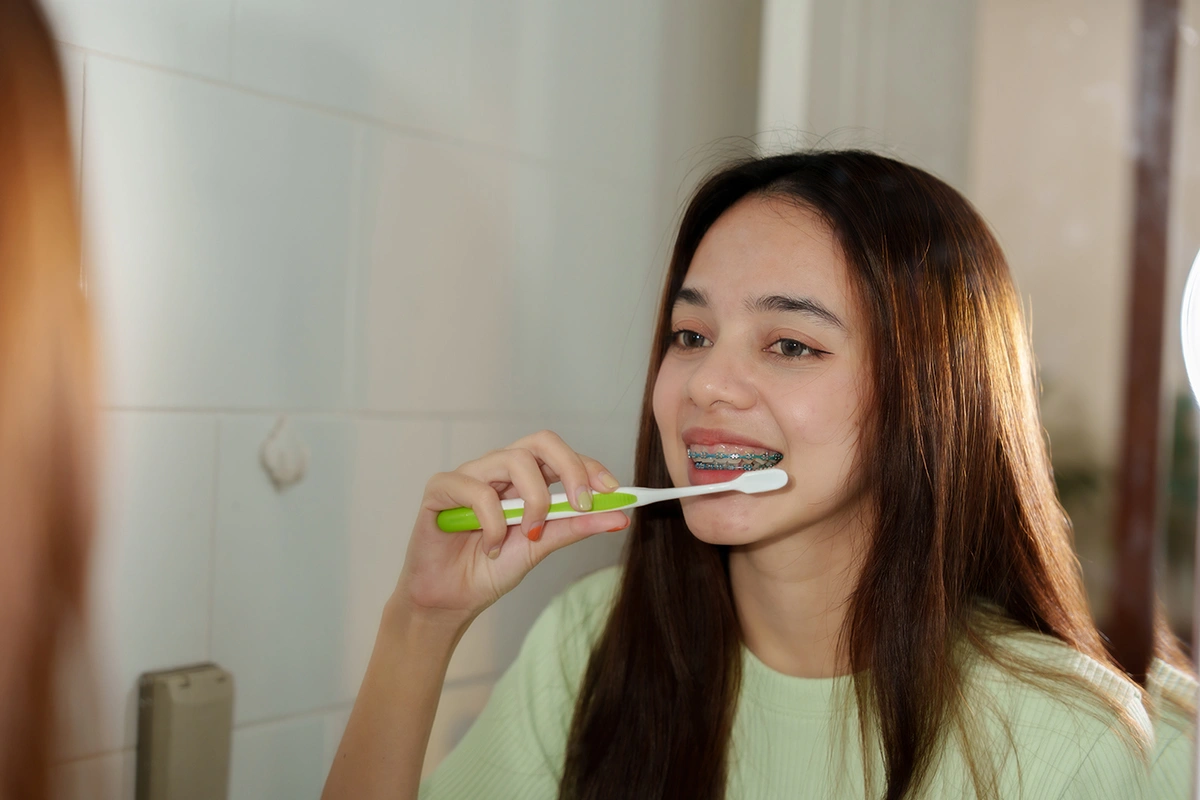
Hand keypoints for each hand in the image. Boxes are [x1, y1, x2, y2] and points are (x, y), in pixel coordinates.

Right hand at [394, 430, 628, 625]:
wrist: (449, 602)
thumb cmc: (489, 570)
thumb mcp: (541, 548)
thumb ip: (574, 527)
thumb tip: (619, 516)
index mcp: (522, 479)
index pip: (560, 455)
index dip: (589, 467)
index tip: (614, 492)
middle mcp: (496, 469)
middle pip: (540, 442)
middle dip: (570, 468)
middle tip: (582, 502)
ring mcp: (468, 475)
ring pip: (513, 460)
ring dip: (533, 501)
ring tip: (529, 535)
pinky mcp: (440, 489)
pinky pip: (477, 490)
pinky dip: (493, 522)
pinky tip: (491, 546)